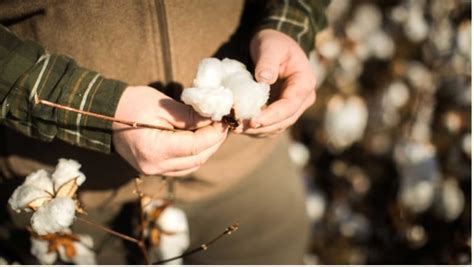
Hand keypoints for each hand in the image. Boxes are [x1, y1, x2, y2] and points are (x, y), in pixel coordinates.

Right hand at [112, 86, 227, 176]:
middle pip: (196, 159)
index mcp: (155, 149)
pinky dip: (194, 155)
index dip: (214, 134)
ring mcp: (153, 170)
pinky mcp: (153, 169)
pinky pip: (181, 167)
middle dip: (214, 142)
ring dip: (206, 150)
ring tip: (212, 131)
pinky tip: (198, 140)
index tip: (224, 121)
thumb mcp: (162, 105)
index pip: (195, 146)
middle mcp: (155, 166)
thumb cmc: (131, 103)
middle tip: (222, 125)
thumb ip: (189, 115)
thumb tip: (213, 119)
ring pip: (191, 166)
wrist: (105, 114)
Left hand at [239, 29, 315, 137]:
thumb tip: (264, 79)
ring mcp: (292, 107)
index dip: (272, 116)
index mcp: (304, 83)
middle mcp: (302, 99)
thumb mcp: (271, 47)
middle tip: (239, 126)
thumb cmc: (274, 43)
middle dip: (262, 126)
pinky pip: (270, 125)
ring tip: (236, 127)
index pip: (290, 106)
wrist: (274, 45)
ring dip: (257, 130)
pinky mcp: (280, 111)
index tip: (254, 121)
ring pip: (277, 127)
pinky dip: (255, 128)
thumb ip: (268, 62)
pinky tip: (239, 125)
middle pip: (284, 120)